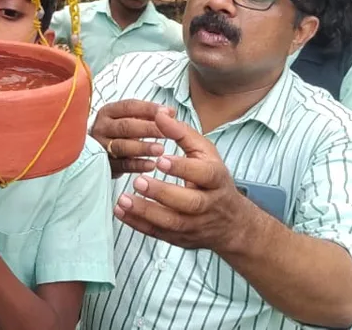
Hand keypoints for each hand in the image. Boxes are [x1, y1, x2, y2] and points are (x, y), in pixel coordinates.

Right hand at [91, 100, 173, 176]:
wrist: (100, 151)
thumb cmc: (120, 132)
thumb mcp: (129, 118)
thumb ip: (149, 115)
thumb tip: (170, 113)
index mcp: (108, 112)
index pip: (129, 106)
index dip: (149, 109)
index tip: (168, 113)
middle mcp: (102, 127)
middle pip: (125, 126)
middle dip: (148, 129)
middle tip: (166, 133)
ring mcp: (101, 146)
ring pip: (122, 146)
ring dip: (142, 148)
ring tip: (160, 149)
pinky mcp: (105, 164)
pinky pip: (122, 165)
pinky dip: (137, 165)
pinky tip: (151, 165)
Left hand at [113, 108, 252, 251]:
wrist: (231, 223)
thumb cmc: (213, 180)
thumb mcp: (205, 153)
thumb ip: (182, 132)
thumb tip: (159, 114)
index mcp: (216, 179)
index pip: (204, 174)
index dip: (183, 168)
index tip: (161, 159)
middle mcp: (208, 204)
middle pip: (189, 202)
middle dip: (163, 193)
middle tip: (139, 181)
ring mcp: (195, 224)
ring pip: (172, 223)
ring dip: (145, 211)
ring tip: (123, 198)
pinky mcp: (180, 238)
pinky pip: (158, 234)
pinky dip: (138, 224)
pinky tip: (121, 211)